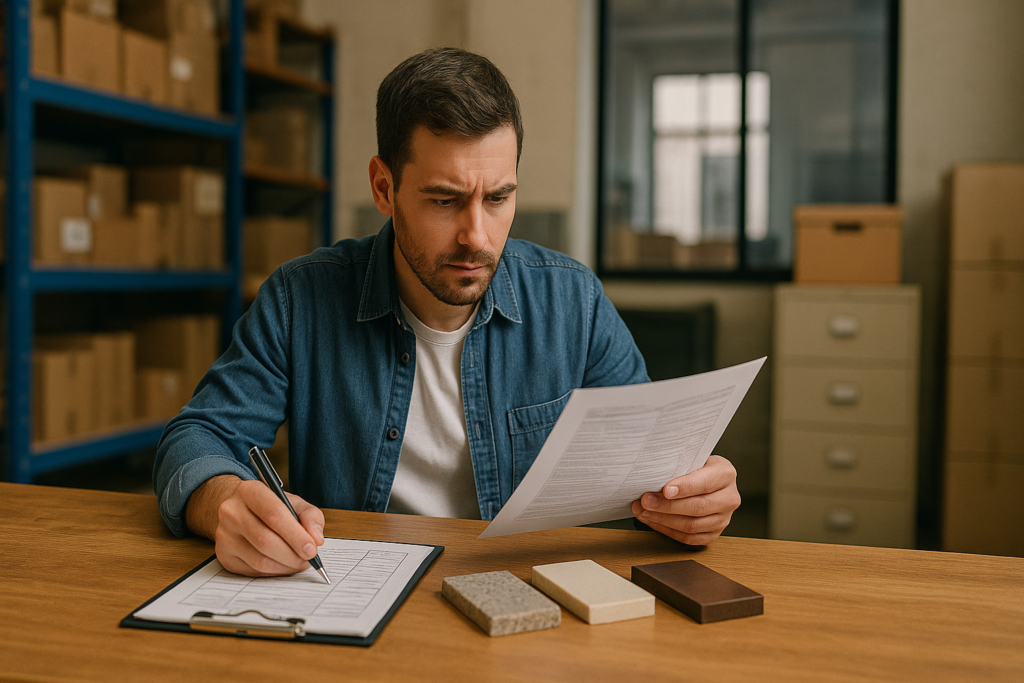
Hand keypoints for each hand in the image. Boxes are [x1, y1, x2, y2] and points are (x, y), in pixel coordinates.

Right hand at [186, 475, 325, 576]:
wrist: (238, 509)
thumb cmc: (270, 505)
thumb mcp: (292, 501)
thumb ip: (310, 516)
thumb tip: (316, 539)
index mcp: (249, 491)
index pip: (274, 515)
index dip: (296, 535)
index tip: (312, 549)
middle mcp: (231, 512)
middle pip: (265, 540)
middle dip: (293, 555)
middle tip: (309, 559)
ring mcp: (224, 535)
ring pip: (259, 560)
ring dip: (285, 566)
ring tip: (299, 562)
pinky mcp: (224, 555)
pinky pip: (253, 570)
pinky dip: (274, 572)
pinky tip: (283, 565)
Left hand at [631, 455, 739, 545]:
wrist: (707, 478)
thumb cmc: (695, 467)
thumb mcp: (692, 458)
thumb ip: (679, 465)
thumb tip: (653, 474)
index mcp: (726, 474)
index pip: (705, 483)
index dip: (685, 488)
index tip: (665, 490)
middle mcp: (729, 498)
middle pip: (698, 507)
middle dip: (667, 506)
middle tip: (645, 501)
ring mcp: (723, 519)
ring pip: (692, 526)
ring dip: (663, 520)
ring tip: (643, 512)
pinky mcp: (714, 533)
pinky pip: (689, 538)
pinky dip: (668, 531)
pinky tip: (653, 521)